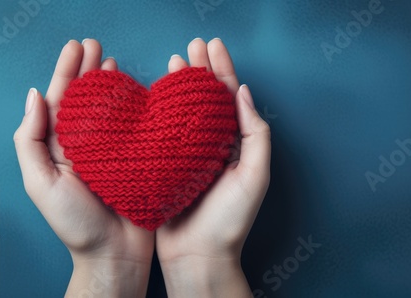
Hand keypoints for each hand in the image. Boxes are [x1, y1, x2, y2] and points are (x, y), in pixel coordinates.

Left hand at [14, 39, 153, 297]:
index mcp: (60, 149)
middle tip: (96, 46)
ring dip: (109, 84)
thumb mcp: (42, 184)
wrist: (114, 254)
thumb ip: (31, 141)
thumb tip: (34, 97)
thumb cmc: (76, 225)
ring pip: (109, 109)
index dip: (66, 73)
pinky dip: (134, 107)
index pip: (60, 102)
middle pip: (84, 100)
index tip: (77, 48)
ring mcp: (112, 151)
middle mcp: (85, 146)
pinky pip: (133, 127)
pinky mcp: (135, 159)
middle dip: (87, 71)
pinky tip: (137, 92)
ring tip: (113, 62)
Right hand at [156, 38, 270, 296]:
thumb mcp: (254, 176)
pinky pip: (165, 131)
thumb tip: (244, 93)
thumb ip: (254, 134)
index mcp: (235, 145)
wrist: (197, 256)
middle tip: (193, 46)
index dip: (223, 71)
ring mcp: (189, 154)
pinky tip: (156, 95)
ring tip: (174, 60)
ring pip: (185, 110)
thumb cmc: (229, 221)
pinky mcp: (168, 164)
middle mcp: (213, 146)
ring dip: (181, 85)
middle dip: (202, 71)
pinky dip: (162, 110)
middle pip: (208, 99)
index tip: (213, 46)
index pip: (230, 99)